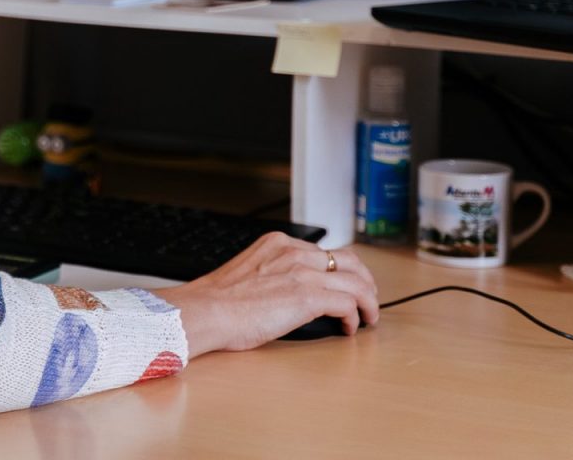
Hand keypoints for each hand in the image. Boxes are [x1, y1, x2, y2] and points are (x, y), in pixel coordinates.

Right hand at [150, 232, 379, 354]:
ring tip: (368, 317)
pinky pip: (349, 302)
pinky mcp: (309, 295)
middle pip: (348, 259)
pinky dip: (356, 316)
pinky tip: (350, 328)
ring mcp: (302, 271)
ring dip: (368, 301)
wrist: (205, 311)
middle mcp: (293, 251)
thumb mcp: (248, 272)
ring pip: (356, 280)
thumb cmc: (217, 302)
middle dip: (364, 280)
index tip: (344, 285)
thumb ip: (272, 274)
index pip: (323, 251)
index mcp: (277, 243)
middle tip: (367, 299)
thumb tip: (288, 294)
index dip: (341, 270)